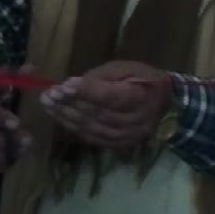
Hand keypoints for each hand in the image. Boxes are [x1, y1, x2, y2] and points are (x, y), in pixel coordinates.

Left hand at [40, 61, 173, 148]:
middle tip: (48, 94)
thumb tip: (72, 84)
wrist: (166, 105)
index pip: (112, 97)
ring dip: (67, 117)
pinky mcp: (120, 144)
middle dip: (70, 104)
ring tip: (48, 105)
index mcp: (142, 97)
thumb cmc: (143, 79)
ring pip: (93, 129)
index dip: (87, 92)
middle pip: (99, 114)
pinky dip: (74, 128)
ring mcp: (128, 136)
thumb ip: (100, 77)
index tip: (64, 85)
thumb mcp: (125, 68)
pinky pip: (93, 138)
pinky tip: (59, 117)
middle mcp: (137, 121)